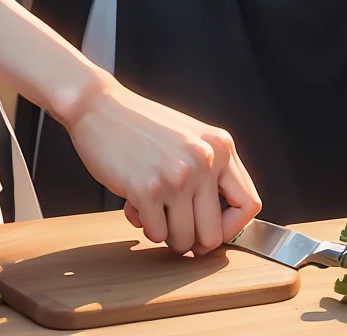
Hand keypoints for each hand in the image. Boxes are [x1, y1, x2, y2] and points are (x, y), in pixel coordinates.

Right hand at [63, 77, 259, 253]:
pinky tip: (135, 203)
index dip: (231, 227)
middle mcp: (204, 159)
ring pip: (184, 240)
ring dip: (166, 233)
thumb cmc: (140, 125)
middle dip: (192, 238)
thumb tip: (225, 225)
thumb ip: (212, 172)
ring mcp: (176, 175)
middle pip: (214, 234)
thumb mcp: (190, 138)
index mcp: (220, 145)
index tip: (213, 230)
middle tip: (174, 224)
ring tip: (153, 208)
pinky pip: (156, 234)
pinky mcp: (147, 189)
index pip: (248, 204)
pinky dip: (145, 225)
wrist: (98, 107)